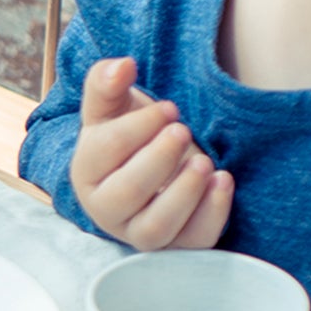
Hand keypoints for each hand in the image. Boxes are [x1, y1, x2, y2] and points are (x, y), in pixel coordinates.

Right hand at [69, 55, 232, 250]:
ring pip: (155, 228)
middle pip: (126, 194)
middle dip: (158, 159)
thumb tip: (122, 66)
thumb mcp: (113, 107)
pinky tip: (223, 180)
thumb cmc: (131, 134)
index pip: (104, 154)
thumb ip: (107, 83)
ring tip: (203, 161)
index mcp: (86, 172)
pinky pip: (193, 243)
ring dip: (183, 194)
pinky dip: (212, 214)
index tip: (168, 108)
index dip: (138, 128)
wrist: (155, 163)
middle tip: (182, 130)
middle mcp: (107, 209)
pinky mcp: (177, 245)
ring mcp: (140, 232)